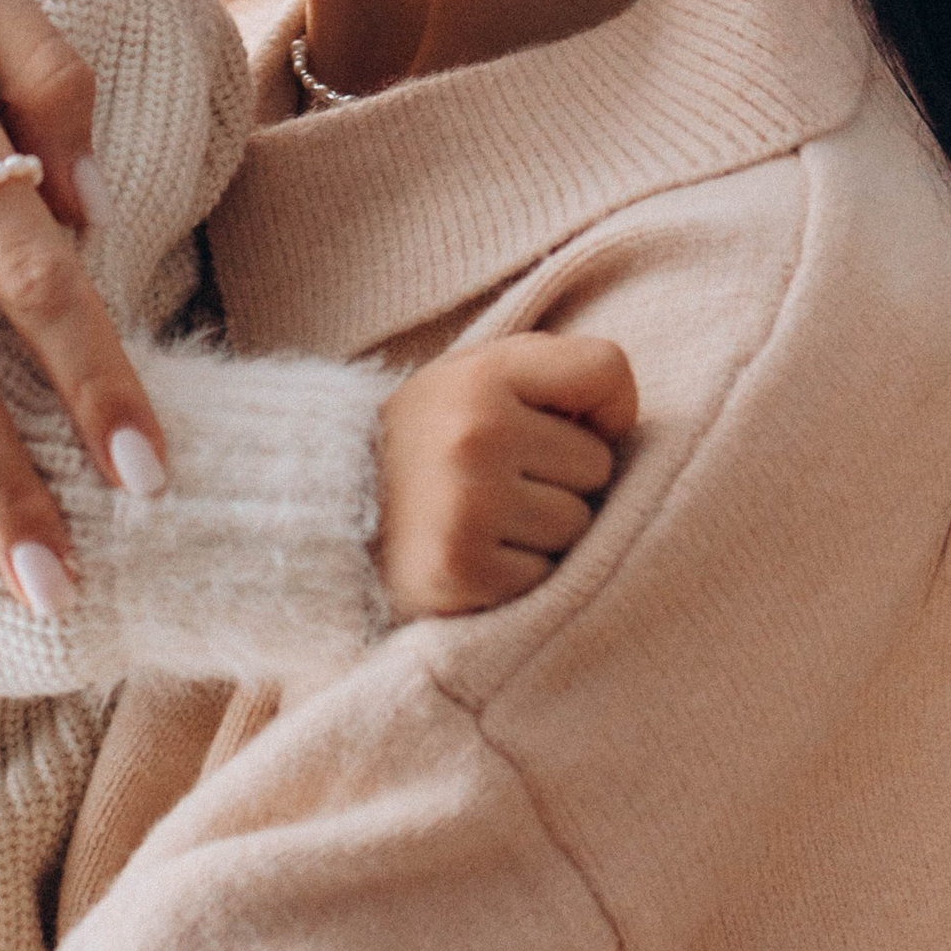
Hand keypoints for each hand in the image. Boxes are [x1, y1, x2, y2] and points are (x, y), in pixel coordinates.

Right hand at [376, 332, 637, 617]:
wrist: (323, 516)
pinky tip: (473, 560)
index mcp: (483, 375)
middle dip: (562, 482)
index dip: (601, 408)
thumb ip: (552, 374)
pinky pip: (547, 580)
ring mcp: (469, 506)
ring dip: (544, 536)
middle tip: (499, 485)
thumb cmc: (425, 445)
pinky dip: (519, 579)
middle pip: (599, 466)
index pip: (608, 371)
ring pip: (579, 529)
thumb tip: (627, 426)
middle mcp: (477, 434)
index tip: (563, 427)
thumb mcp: (473, 379)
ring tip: (484, 523)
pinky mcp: (463, 572)